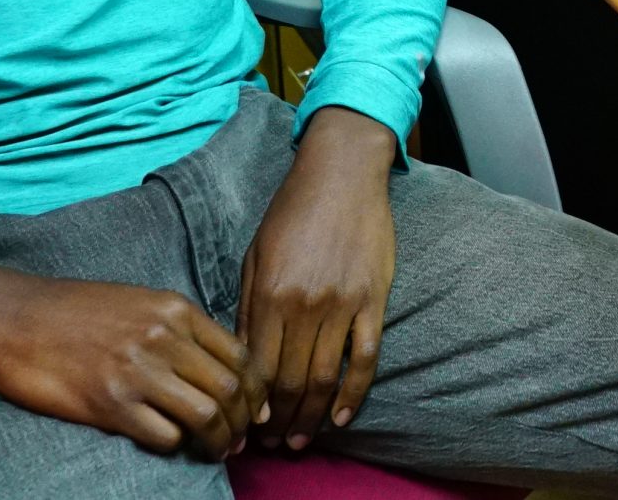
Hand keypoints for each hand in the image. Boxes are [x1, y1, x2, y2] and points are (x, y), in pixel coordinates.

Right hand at [0, 263, 261, 458]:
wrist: (15, 319)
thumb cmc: (77, 312)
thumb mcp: (140, 302)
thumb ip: (181, 329)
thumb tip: (220, 368)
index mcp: (176, 310)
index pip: (239, 354)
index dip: (255, 389)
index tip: (255, 408)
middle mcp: (164, 338)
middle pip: (230, 388)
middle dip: (242, 421)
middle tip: (239, 439)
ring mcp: (138, 372)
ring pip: (207, 415)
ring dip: (218, 440)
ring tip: (216, 451)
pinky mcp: (111, 404)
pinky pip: (165, 435)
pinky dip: (176, 446)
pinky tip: (170, 443)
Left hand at [239, 105, 396, 449]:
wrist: (342, 172)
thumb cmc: (292, 210)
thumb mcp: (255, 256)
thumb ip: (248, 309)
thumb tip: (244, 361)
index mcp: (271, 294)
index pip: (259, 369)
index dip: (253, 406)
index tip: (248, 428)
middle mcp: (306, 305)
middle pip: (292, 381)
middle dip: (280, 421)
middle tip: (275, 443)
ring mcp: (343, 304)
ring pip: (326, 377)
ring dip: (313, 416)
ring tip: (303, 438)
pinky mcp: (373, 299)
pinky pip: (365, 356)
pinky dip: (353, 392)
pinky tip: (342, 415)